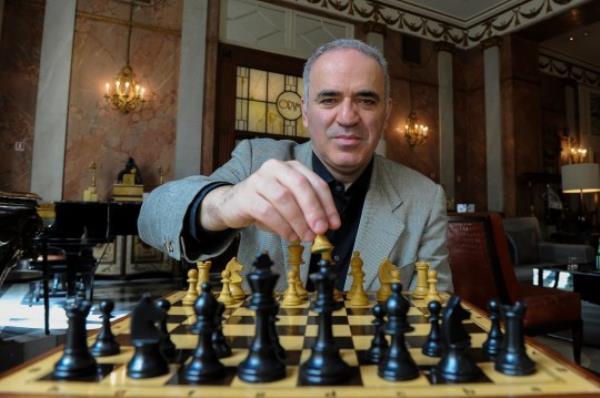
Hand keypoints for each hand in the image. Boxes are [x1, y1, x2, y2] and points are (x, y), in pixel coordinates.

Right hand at [200, 159, 340, 241]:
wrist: (233, 205)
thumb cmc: (267, 204)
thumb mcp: (291, 204)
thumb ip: (309, 211)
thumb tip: (328, 226)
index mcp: (292, 167)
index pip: (316, 183)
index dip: (328, 205)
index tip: (334, 225)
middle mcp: (276, 168)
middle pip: (300, 185)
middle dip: (314, 209)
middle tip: (321, 230)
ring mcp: (259, 179)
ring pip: (283, 198)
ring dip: (298, 221)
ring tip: (305, 237)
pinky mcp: (246, 195)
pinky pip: (266, 211)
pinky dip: (281, 226)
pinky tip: (289, 236)